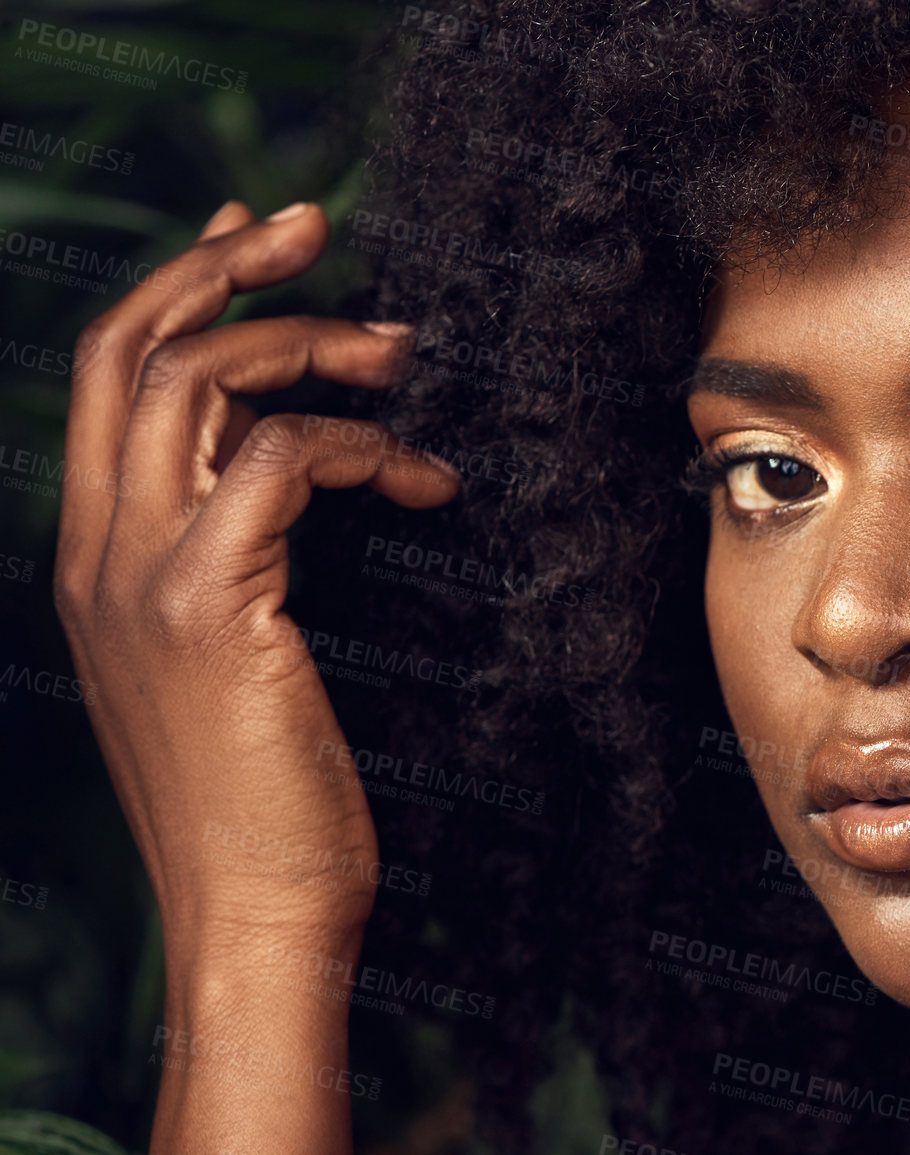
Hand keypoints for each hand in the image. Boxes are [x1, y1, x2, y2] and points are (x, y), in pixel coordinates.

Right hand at [53, 199, 457, 955]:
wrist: (260, 911)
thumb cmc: (274, 797)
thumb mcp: (236, 659)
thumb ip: (239, 561)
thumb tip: (291, 470)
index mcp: (99, 556)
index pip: (112, 379)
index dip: (179, 288)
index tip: (254, 234)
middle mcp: (96, 551)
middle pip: (126, 347)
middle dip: (220, 264)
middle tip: (318, 223)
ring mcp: (137, 575)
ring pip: (189, 380)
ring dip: (305, 341)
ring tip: (403, 355)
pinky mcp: (206, 603)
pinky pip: (278, 460)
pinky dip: (359, 445)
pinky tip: (426, 478)